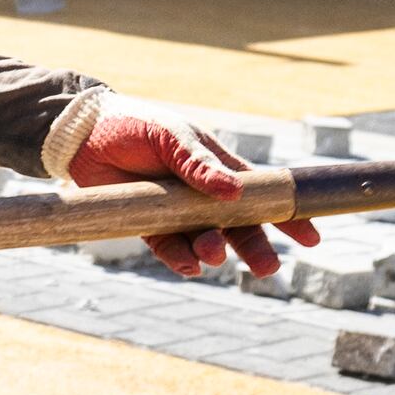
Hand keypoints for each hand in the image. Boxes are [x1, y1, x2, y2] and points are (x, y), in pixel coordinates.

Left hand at [65, 99, 311, 277]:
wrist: (82, 134)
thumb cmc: (135, 125)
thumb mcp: (170, 136)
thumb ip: (198, 164)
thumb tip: (234, 192)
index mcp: (219, 167)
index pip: (262, 194)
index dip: (287, 216)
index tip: (312, 239)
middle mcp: (203, 194)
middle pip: (239, 227)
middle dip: (255, 247)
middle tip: (267, 269)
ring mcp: (177, 212)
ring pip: (206, 240)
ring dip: (213, 250)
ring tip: (210, 254)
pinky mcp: (148, 225)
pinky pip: (170, 248)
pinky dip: (180, 258)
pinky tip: (189, 265)